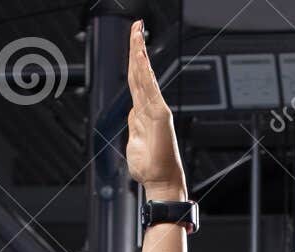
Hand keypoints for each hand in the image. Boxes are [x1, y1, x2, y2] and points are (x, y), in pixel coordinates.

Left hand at [125, 18, 185, 198]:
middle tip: (136, 27)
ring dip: (139, 53)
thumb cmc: (151, 168)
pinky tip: (142, 56)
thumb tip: (132, 119)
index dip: (134, 60)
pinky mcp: (159, 115)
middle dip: (137, 48)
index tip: (134, 41)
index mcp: (143, 113)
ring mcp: (155, 110)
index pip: (136, 80)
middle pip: (140, 72)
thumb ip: (134, 128)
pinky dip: (145, 71)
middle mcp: (150, 108)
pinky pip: (150, 88)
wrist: (161, 182)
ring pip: (144, 76)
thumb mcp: (135, 144)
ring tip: (138, 33)